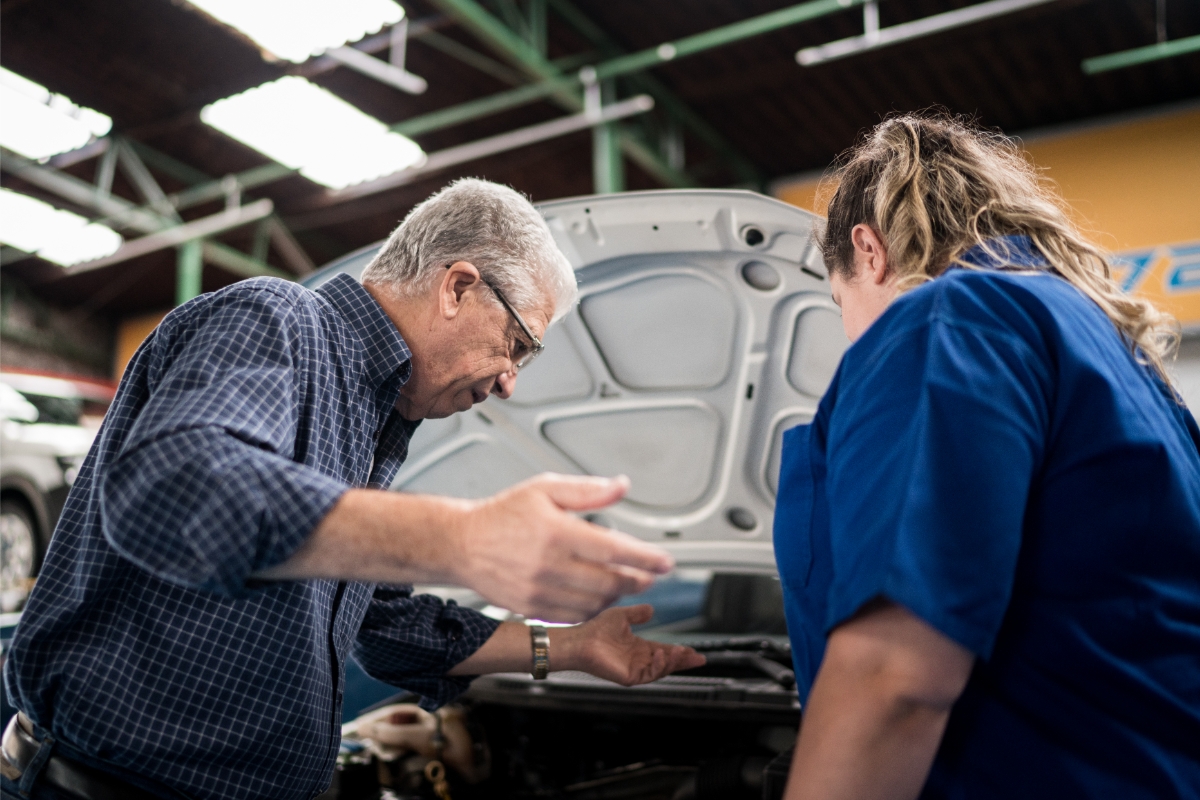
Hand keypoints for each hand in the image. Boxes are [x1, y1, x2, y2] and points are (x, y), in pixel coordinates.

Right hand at [450, 474, 674, 622]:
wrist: (462, 543)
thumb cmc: (503, 514)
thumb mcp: (545, 488)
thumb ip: (587, 490)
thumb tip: (621, 486)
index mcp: (556, 531)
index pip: (613, 549)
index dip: (645, 557)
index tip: (665, 562)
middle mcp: (549, 564)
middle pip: (609, 581)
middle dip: (638, 580)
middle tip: (649, 575)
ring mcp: (540, 590)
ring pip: (595, 602)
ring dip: (617, 595)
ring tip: (624, 583)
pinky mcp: (532, 608)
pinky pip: (574, 615)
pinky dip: (594, 609)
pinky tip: (599, 596)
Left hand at [555, 605, 706, 685]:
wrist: (581, 640)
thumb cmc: (595, 629)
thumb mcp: (622, 616)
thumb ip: (637, 613)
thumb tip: (652, 609)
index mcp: (638, 647)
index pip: (664, 651)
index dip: (679, 652)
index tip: (694, 651)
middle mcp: (638, 660)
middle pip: (667, 663)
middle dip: (683, 661)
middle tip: (699, 659)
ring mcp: (634, 669)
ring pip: (661, 670)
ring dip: (673, 662)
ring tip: (681, 652)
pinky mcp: (628, 676)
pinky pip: (649, 675)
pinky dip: (658, 666)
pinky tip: (662, 655)